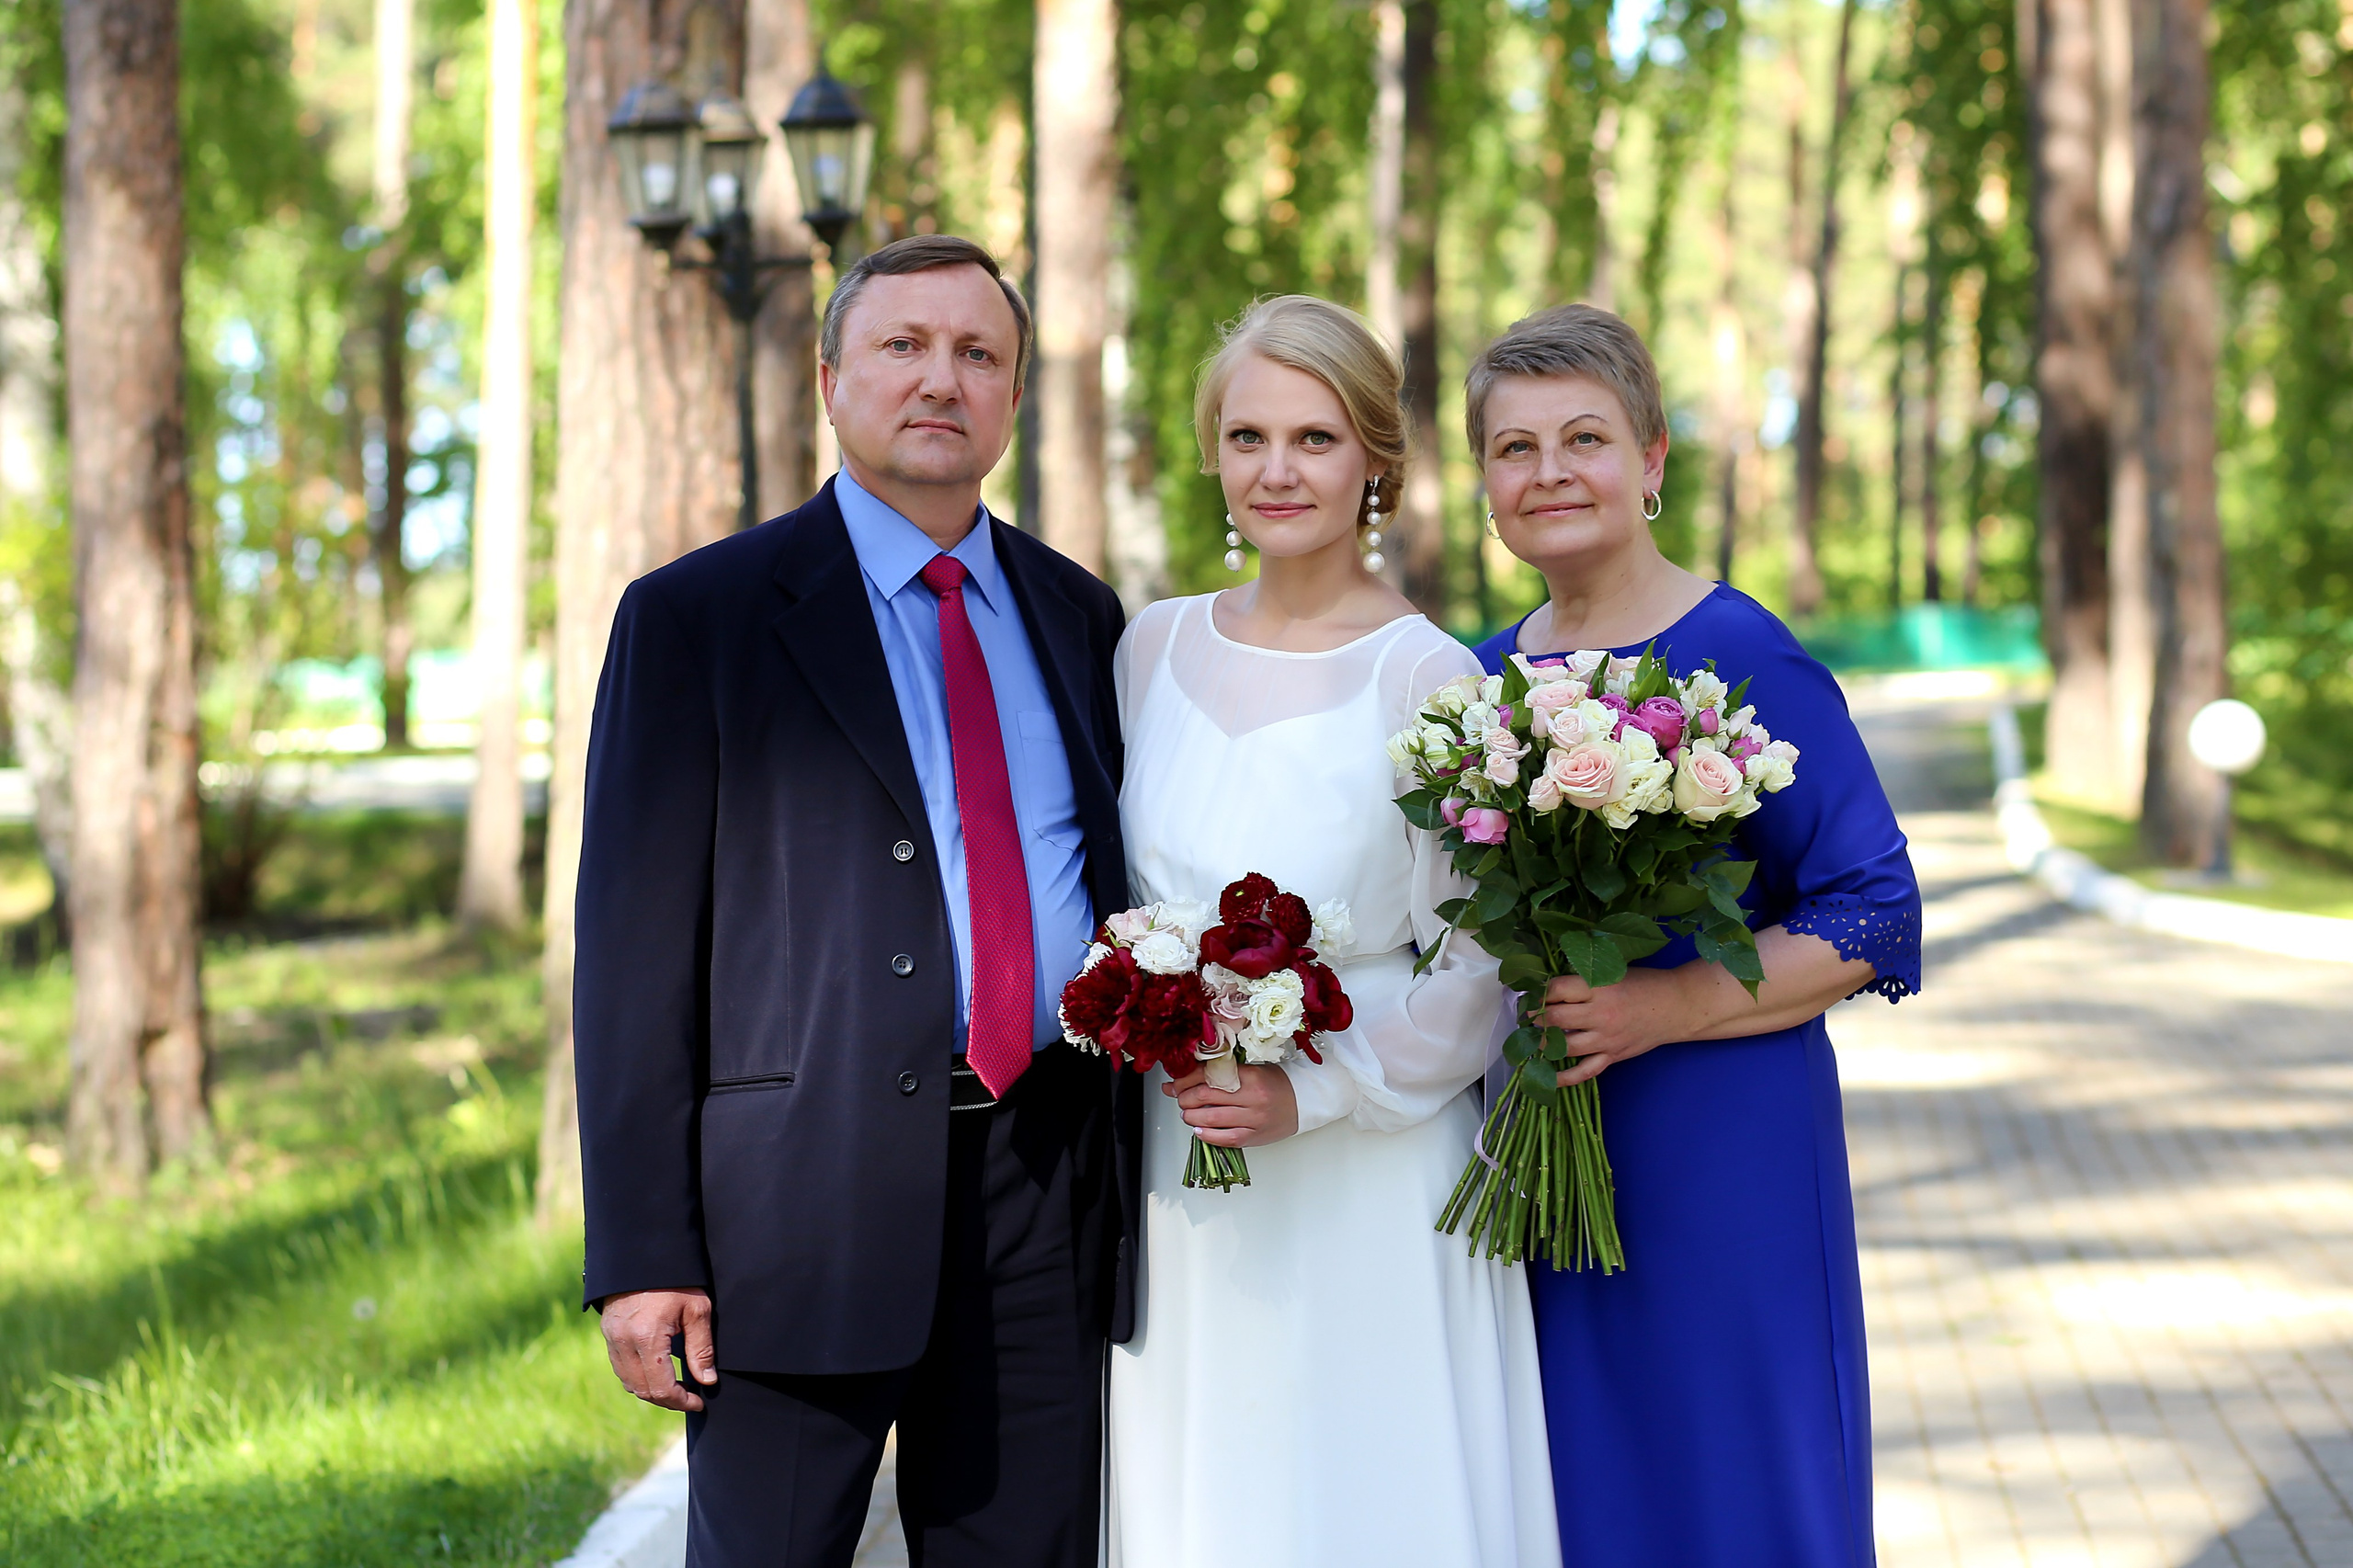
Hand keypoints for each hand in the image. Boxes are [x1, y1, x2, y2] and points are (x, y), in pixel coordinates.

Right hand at [599, 1288, 715, 1412]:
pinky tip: (657, 1372)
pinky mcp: (608, 1333)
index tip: (699, 1401)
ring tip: (676, 1387)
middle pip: (643, 1390)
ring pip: (629, 1383)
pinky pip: (621, 1368)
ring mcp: (612, 1338)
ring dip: (652, 1391)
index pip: (661, 1387)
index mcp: (647, 1337)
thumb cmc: (676, 1279)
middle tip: (690, 1397)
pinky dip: (638, 1377)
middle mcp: (624, 1342)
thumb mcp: (697, 1310)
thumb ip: (702, 1349)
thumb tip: (707, 1381)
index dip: (681, 1401)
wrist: (644, 1253)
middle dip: (668, 1400)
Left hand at [1163, 1062, 1299, 1145]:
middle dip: (1184, 1098)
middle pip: (1205, 1095)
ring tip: (1186, 1113)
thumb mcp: (1251, 1070)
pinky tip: (1198, 1130)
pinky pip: (1226, 1138)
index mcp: (1249, 1075)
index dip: (1185, 1079)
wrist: (1303, 1101)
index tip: (1174, 1083)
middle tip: (1179, 1098)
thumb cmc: (1275, 1083)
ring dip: (1191, 1116)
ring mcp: (1253, 1118)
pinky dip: (1207, 1135)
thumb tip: (1188, 1078)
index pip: (1208, 1074)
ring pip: (1212, 1117)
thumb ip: (1223, 1073)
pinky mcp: (1254, 1136)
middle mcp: (1251, 1096)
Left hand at [1533, 968, 1694, 1087]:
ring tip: (1533, 1040)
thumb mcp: (1613, 973)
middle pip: (1556, 1019)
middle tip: (1529, 1017)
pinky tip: (1548, 1078)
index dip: (1540, 992)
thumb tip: (1551, 987)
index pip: (1558, 990)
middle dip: (1537, 1018)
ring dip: (1544, 1045)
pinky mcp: (1613, 1055)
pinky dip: (1565, 1078)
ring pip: (1565, 1046)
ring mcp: (1606, 1038)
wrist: (1677, 1006)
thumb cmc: (1644, 984)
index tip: (1533, 994)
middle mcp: (1600, 1014)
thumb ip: (1585, 980)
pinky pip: (1585, 1071)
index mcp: (1599, 988)